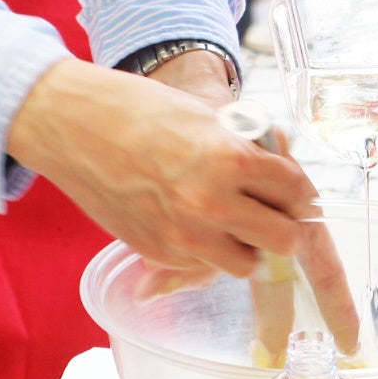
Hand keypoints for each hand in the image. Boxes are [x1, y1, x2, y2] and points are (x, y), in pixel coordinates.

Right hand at [7, 59, 359, 347]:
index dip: (302, 193)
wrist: (74, 127)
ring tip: (235, 223)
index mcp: (231, 159)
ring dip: (249, 246)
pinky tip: (197, 225)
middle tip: (273, 213)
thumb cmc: (143, 111)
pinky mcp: (159, 253)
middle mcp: (212, 203)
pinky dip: (210, 253)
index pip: (296, 191)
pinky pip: (205, 267)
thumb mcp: (208, 118)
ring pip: (248, 264)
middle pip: (284, 239)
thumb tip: (283, 162)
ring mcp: (184, 235)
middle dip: (284, 225)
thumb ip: (248, 147)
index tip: (299, 195)